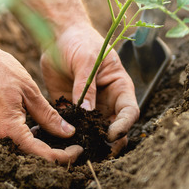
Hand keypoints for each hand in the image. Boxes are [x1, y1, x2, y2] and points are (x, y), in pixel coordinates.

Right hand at [0, 41, 82, 163]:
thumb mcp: (29, 90)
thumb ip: (49, 116)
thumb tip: (68, 133)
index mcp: (9, 131)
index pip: (43, 156)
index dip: (65, 156)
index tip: (79, 149)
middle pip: (28, 160)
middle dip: (51, 155)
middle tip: (67, 143)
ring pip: (14, 154)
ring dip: (34, 148)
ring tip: (47, 131)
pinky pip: (1, 145)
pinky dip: (18, 141)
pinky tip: (28, 126)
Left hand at [41, 23, 138, 154]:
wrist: (58, 37)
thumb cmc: (79, 42)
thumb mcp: (86, 60)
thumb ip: (86, 85)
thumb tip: (87, 112)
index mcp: (119, 87)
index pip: (129, 112)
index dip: (124, 125)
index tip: (111, 135)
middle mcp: (107, 101)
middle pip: (115, 128)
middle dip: (109, 142)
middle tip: (97, 152)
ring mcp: (90, 108)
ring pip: (95, 132)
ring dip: (89, 142)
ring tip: (79, 152)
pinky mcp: (72, 110)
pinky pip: (74, 127)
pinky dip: (69, 135)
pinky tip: (60, 143)